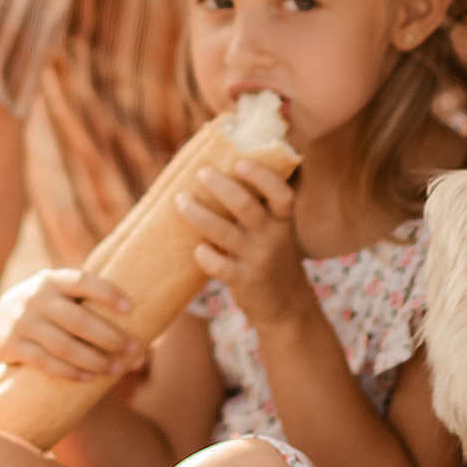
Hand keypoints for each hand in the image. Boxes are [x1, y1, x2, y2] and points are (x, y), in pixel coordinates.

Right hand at [0, 268, 138, 380]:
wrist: (0, 317)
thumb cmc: (52, 309)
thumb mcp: (64, 296)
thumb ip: (93, 309)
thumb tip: (143, 344)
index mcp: (54, 280)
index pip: (82, 281)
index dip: (106, 293)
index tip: (130, 309)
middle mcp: (36, 298)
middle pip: (76, 319)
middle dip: (108, 336)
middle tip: (133, 348)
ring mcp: (22, 322)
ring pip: (62, 345)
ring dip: (93, 359)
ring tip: (116, 369)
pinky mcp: (11, 346)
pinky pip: (44, 362)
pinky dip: (69, 372)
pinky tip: (89, 378)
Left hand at [176, 158, 307, 324]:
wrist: (285, 303)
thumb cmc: (270, 254)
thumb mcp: (274, 230)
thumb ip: (257, 207)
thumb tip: (217, 171)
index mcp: (283, 221)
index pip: (281, 195)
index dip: (262, 177)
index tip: (240, 163)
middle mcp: (273, 238)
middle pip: (245, 206)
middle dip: (220, 186)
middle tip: (201, 173)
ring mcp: (258, 260)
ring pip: (223, 232)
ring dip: (198, 214)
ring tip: (181, 200)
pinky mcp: (244, 281)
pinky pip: (218, 265)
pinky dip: (204, 254)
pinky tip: (197, 248)